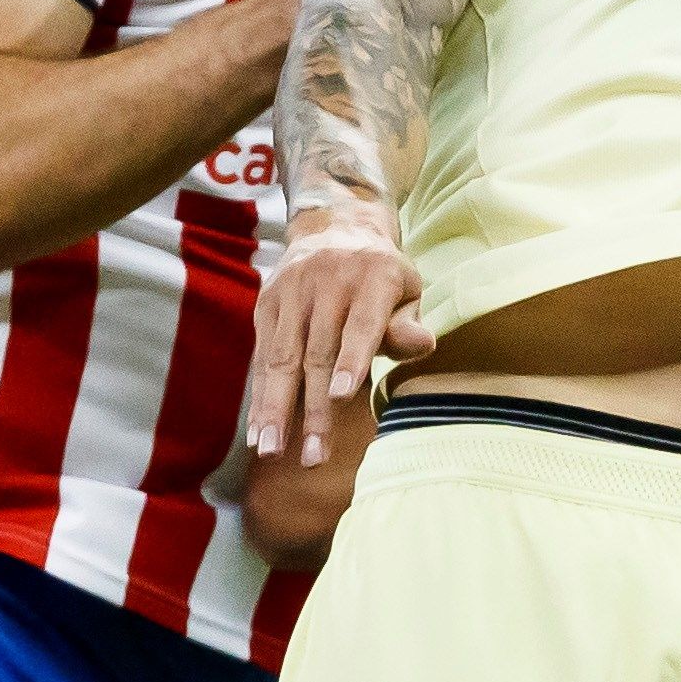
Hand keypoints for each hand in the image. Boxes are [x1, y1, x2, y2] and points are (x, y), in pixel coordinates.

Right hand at [249, 210, 433, 466]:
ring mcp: (292, 291)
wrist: (334, 224)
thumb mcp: (406, 288)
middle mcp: (328, 280)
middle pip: (318, 352)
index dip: (351, 359)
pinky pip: (262, 356)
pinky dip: (261, 396)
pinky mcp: (266, 302)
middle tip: (314, 457)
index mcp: (374, 276)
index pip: (361, 324)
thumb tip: (422, 345)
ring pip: (283, 358)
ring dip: (277, 409)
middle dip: (314, 408)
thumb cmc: (381, 275)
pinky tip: (259, 432)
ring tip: (273, 452)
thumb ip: (408, 323)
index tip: (341, 395)